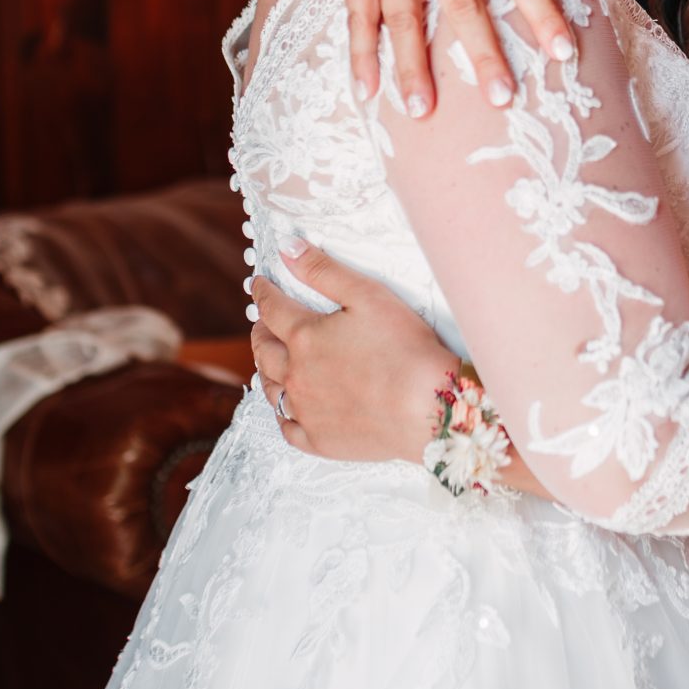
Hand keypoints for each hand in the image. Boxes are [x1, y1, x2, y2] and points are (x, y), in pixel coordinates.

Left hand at [248, 240, 458, 460]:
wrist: (429, 407)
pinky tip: (289, 407)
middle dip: (260, 331)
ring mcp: (306, 411)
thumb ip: (323, 271)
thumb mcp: (367, 295)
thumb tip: (286, 249)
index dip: (263, 292)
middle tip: (262, 323)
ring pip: (271, 389)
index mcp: (304, 336)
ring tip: (270, 361)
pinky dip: (283, 414)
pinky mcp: (320, 440)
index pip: (271, 308)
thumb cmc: (405, 347)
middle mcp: (296, 374)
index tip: (260, 284)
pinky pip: (289, 428)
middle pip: (264, 350)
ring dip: (266, 370)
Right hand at [323, 0, 575, 116]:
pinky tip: (366, 93)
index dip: (540, 12)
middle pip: (460, 2)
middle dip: (482, 52)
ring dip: (412, 65)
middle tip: (501, 98)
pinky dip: (359, 54)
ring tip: (424, 111)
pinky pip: (357, 14)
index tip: (562, 53)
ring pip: (403, 17)